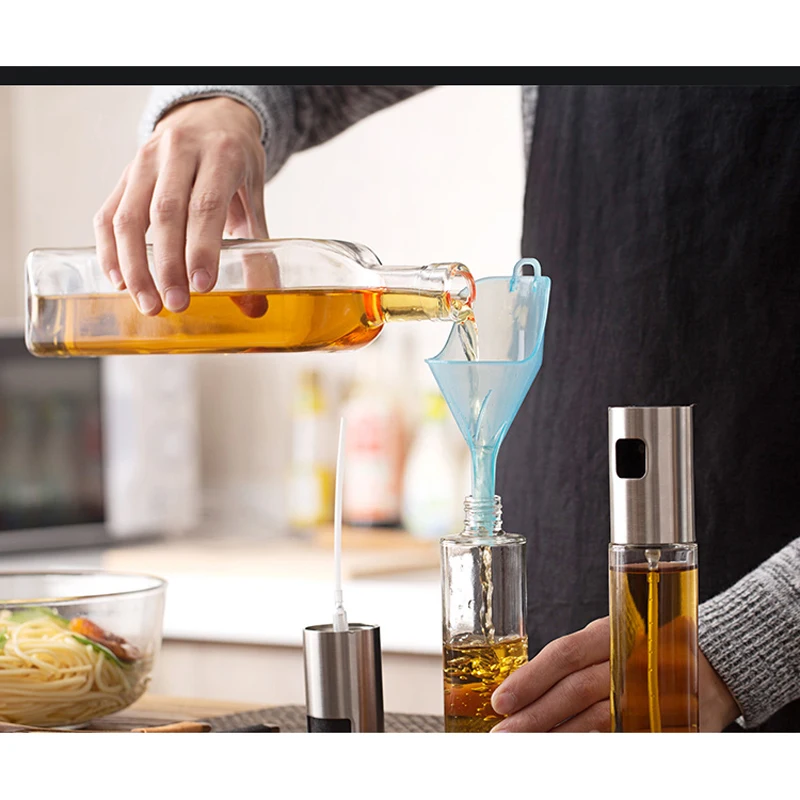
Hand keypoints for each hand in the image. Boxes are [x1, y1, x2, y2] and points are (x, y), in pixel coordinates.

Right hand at [94, 96, 267, 315]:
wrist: (208, 116)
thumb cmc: (234, 160)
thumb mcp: (255, 193)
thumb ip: (259, 245)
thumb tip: (260, 301)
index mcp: (220, 155)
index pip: (206, 205)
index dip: (202, 248)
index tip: (202, 286)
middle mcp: (179, 152)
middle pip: (165, 213)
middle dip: (168, 265)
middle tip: (176, 304)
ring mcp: (145, 161)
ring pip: (129, 216)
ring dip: (135, 266)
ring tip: (148, 303)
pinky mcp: (124, 175)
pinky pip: (107, 214)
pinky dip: (109, 250)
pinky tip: (120, 281)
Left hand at [490, 616, 740, 731]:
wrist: (714, 664)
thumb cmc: (645, 649)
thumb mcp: (610, 642)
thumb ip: (573, 663)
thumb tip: (517, 692)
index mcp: (612, 632)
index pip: (564, 653)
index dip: (531, 677)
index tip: (502, 700)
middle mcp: (629, 658)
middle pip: (576, 690)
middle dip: (536, 715)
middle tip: (504, 734)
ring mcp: (648, 691)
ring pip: (596, 718)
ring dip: (558, 736)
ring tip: (527, 747)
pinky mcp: (661, 720)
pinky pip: (621, 735)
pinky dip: (592, 743)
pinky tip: (567, 750)